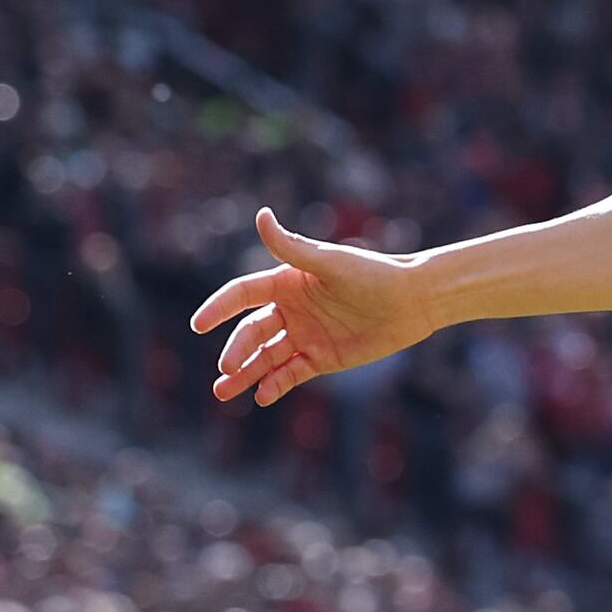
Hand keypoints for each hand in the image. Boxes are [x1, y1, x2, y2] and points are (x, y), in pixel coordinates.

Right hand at [190, 211, 433, 406]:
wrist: (413, 301)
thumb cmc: (372, 274)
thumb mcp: (329, 262)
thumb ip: (291, 248)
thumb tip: (261, 215)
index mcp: (287, 282)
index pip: (243, 295)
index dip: (219, 308)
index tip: (198, 325)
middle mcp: (291, 309)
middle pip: (252, 332)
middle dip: (237, 351)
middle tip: (225, 369)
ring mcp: (305, 335)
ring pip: (266, 358)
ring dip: (245, 374)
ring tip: (223, 392)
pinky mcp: (321, 358)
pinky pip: (291, 374)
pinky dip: (275, 385)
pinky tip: (262, 396)